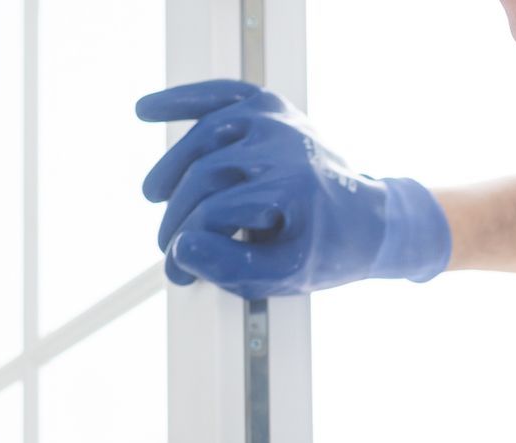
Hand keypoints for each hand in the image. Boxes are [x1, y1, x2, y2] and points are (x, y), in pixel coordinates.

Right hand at [135, 80, 451, 297]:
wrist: (370, 218)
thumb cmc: (328, 248)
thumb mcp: (287, 274)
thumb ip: (232, 268)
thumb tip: (182, 250)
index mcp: (291, 186)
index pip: (214, 212)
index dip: (186, 245)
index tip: (177, 269)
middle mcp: (283, 144)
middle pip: (204, 177)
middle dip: (178, 217)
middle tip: (168, 247)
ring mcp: (276, 119)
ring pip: (203, 139)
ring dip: (172, 168)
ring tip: (154, 197)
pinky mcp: (269, 106)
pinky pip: (218, 95)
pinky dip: (181, 100)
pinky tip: (145, 111)